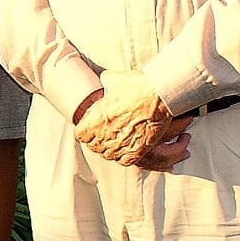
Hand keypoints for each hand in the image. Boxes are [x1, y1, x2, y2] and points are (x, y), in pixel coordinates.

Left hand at [75, 70, 190, 166]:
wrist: (159, 94)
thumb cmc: (136, 85)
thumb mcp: (114, 79)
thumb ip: (105, 83)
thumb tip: (105, 80)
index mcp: (95, 120)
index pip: (79, 135)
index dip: (84, 129)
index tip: (90, 124)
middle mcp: (106, 135)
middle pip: (92, 146)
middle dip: (95, 138)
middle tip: (103, 130)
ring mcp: (121, 145)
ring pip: (107, 155)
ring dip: (108, 148)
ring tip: (115, 139)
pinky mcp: (138, 150)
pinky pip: (124, 161)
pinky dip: (123, 156)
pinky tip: (126, 146)